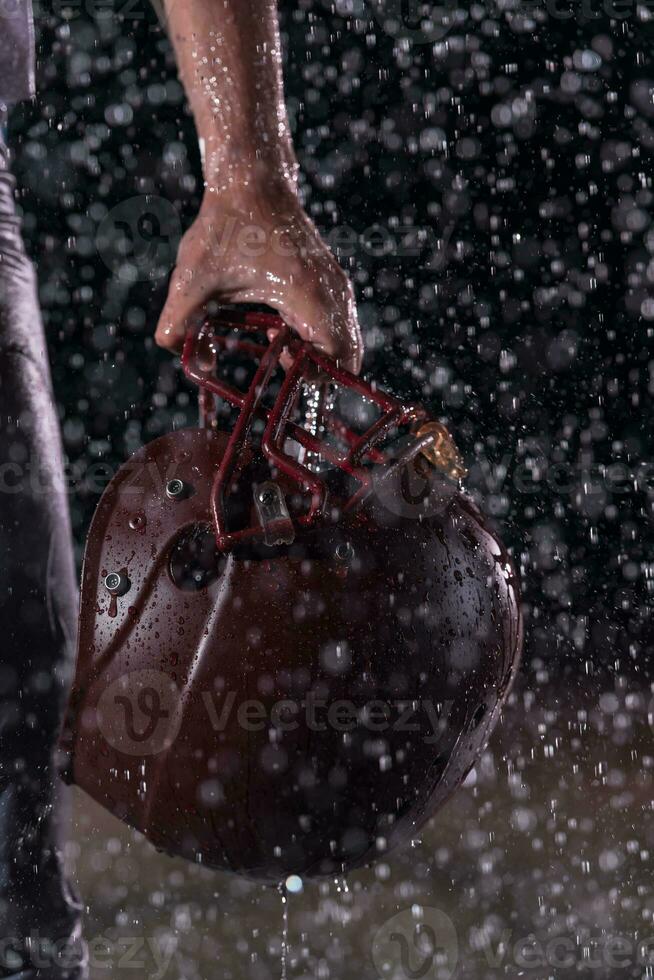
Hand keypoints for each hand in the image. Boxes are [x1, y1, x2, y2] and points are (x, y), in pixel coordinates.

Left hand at [154, 180, 362, 373]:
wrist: (251, 181)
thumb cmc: (224, 226)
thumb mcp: (191, 279)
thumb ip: (178, 326)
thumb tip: (194, 366)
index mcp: (305, 293)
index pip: (337, 358)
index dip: (313, 379)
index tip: (280, 375)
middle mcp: (332, 291)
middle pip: (348, 357)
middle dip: (317, 374)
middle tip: (279, 369)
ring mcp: (336, 286)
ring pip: (345, 342)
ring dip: (316, 357)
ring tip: (277, 349)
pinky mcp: (332, 282)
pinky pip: (338, 326)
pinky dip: (317, 340)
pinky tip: (280, 332)